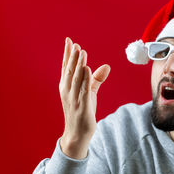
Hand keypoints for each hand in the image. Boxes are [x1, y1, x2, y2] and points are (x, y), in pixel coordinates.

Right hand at [59, 37, 109, 158]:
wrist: (77, 133)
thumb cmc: (82, 112)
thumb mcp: (89, 93)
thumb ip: (96, 79)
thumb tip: (106, 66)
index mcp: (66, 86)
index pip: (66, 67)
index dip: (67, 53)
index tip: (68, 40)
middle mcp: (67, 90)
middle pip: (70, 70)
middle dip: (72, 56)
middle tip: (75, 43)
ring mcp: (73, 98)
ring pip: (76, 77)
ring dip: (78, 64)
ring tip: (81, 51)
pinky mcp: (82, 106)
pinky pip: (83, 90)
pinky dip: (85, 79)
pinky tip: (87, 69)